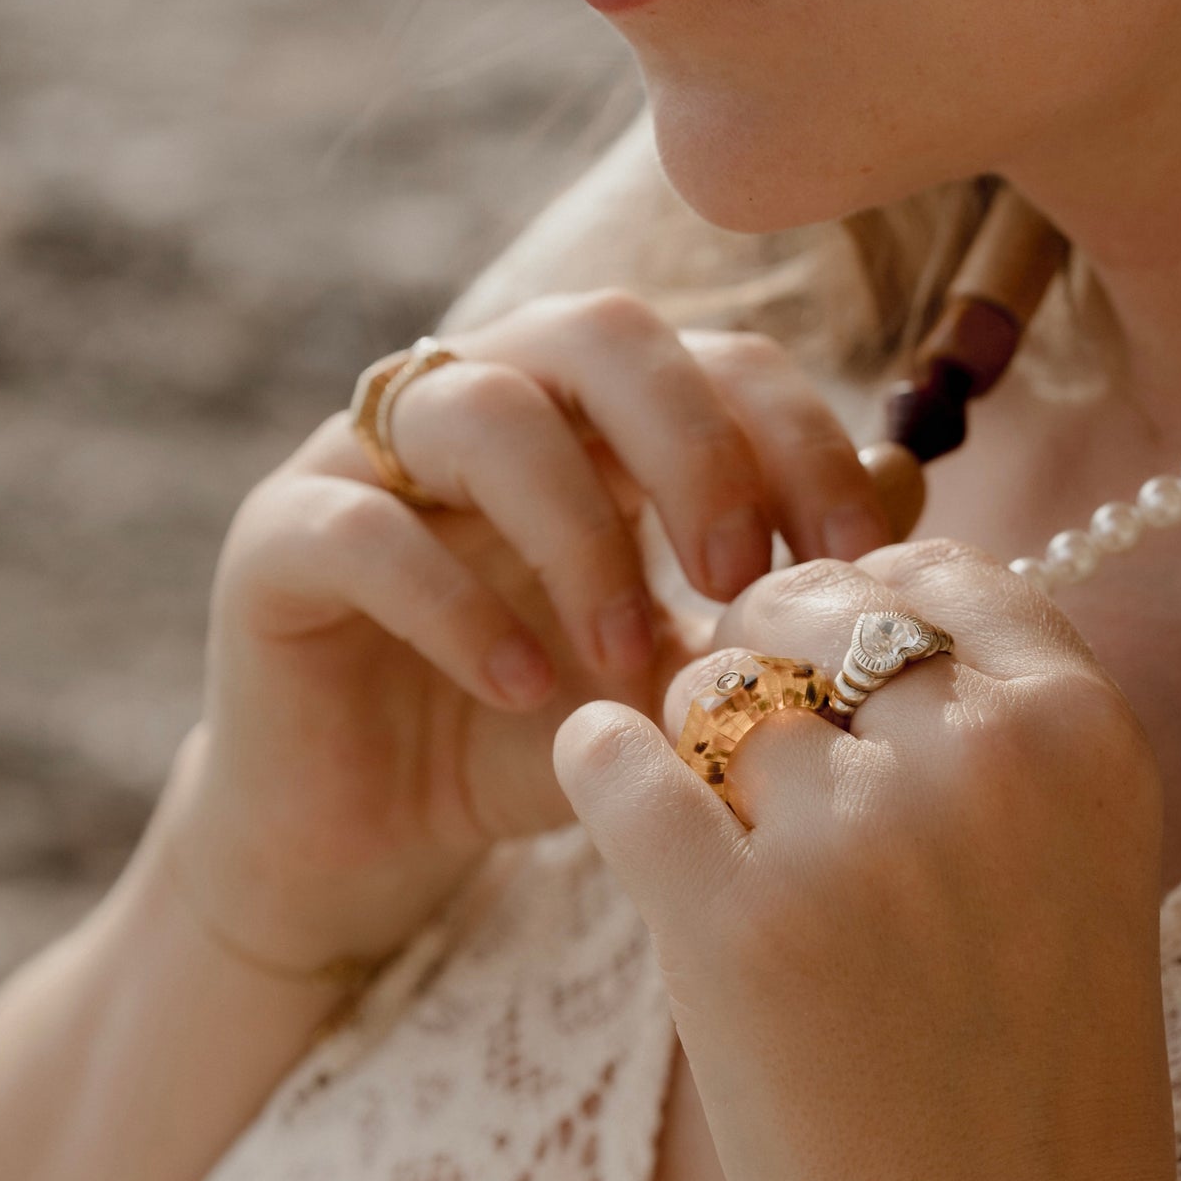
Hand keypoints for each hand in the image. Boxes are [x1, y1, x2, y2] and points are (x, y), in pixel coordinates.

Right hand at [172, 293, 890, 970]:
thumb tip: (904, 490)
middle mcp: (478, 407)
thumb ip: (768, 589)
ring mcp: (368, 461)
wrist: (370, 848)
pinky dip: (456, 607)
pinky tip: (524, 695)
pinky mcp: (276, 544)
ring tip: (627, 663)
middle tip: (740, 576)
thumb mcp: (674, 676)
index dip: (794, 435)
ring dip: (581, 533)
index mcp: (585, 423)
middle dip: (694, 446)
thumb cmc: (530, 749)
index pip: (710, 359)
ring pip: (482, 408)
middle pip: (598, 331)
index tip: (856, 559)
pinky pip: (363, 527)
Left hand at [555, 540, 1180, 1180]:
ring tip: (715, 841)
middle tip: (748, 762)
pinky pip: (615, 763)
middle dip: (762, 664)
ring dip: (690, 746)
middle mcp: (984, 758)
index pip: (939, 567)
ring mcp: (857, 840)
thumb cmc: (1045, 1109)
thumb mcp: (1076, 883)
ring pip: (706, 684)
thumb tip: (857, 611)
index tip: (831, 686)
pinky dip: (600, 771)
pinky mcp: (733, 930)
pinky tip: (622, 812)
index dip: (860, 615)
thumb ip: (997, 744)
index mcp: (1088, 735)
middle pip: (807, 607)